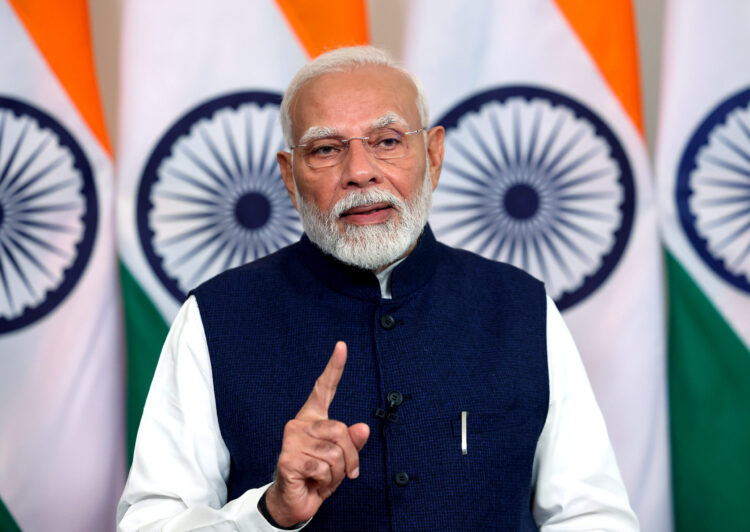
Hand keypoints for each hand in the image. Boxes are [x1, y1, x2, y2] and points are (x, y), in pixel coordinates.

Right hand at [264, 342, 369, 526]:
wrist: (295, 501)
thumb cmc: (317, 476)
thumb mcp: (341, 459)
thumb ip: (352, 442)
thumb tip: (363, 428)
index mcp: (313, 418)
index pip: (324, 388)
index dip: (334, 367)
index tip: (342, 346)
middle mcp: (299, 423)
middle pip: (341, 430)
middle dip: (350, 457)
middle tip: (344, 472)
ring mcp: (291, 440)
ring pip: (335, 453)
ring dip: (337, 473)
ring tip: (322, 478)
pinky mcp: (288, 458)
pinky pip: (323, 467)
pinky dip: (325, 482)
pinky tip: (313, 482)